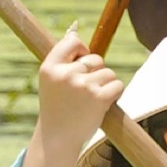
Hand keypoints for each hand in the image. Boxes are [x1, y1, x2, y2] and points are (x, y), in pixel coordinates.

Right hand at [19, 29, 124, 166]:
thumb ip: (64, 56)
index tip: (81, 63)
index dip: (82, 50)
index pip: (72, 42)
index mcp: (49, 67)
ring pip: (108, 72)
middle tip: (83, 92)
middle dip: (95, 73)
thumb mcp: (52, 79)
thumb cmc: (57, 106)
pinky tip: (102, 104)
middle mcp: (65, 74)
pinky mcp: (98, 97)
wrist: (58, 138)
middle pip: (95, 59)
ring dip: (106, 85)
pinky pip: (117, 84)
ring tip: (90, 100)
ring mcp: (82, 85)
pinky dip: (114, 93)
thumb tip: (74, 27)